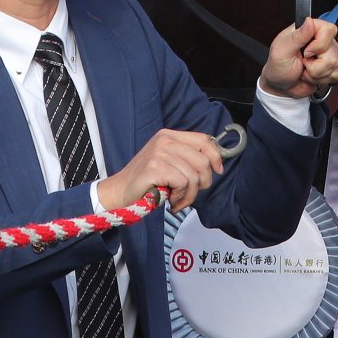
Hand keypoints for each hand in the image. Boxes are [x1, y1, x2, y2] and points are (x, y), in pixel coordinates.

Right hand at [97, 129, 226, 212]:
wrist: (119, 192)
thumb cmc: (146, 181)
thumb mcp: (169, 163)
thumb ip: (187, 159)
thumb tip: (214, 165)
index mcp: (169, 135)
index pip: (204, 140)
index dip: (216, 156)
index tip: (217, 171)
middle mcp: (165, 140)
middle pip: (202, 161)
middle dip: (202, 183)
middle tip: (190, 194)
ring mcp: (159, 152)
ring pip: (194, 176)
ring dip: (189, 195)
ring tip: (178, 200)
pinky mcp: (155, 167)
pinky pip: (183, 183)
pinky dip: (181, 197)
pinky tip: (171, 201)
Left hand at [262, 17, 337, 99]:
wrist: (281, 87)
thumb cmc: (278, 67)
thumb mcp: (282, 51)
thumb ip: (297, 36)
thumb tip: (309, 20)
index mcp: (309, 30)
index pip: (329, 29)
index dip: (320, 44)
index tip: (306, 53)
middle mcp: (322, 40)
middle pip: (334, 52)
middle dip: (316, 66)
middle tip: (303, 63)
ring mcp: (330, 54)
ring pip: (335, 66)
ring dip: (317, 74)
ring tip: (306, 70)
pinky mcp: (334, 68)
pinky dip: (323, 80)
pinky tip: (313, 77)